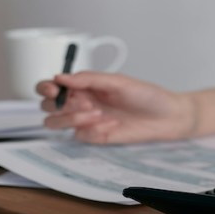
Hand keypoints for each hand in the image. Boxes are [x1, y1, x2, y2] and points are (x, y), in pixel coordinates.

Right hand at [37, 72, 195, 143]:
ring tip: (98, 113)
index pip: (52, 86)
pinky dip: (92, 130)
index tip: (55, 89)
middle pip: (47, 106)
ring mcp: (87, 121)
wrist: (168, 117)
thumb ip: (89, 79)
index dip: (46, 88)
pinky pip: (80, 136)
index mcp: (84, 85)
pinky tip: (112, 125)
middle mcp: (81, 102)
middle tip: (85, 102)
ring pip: (57, 123)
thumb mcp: (118, 81)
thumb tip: (61, 77)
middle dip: (59, 105)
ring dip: (72, 118)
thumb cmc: (148, 96)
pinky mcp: (96, 136)